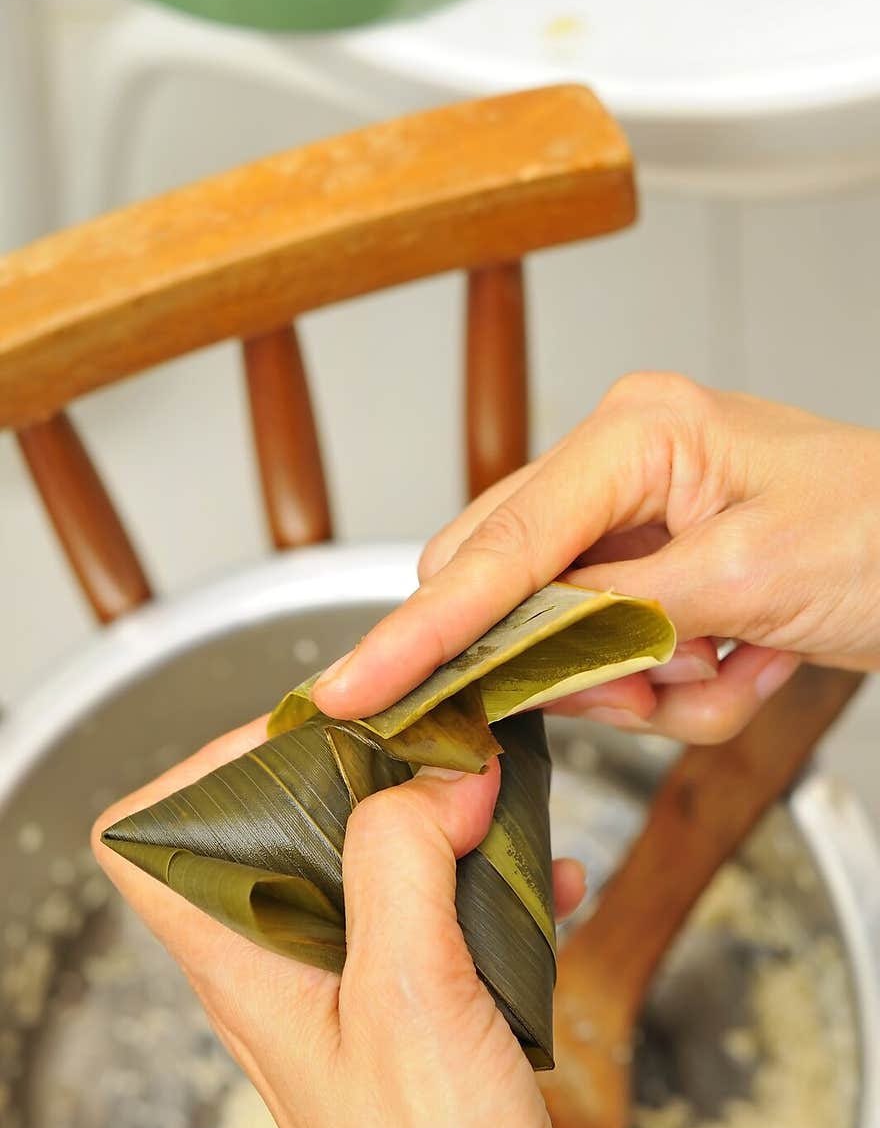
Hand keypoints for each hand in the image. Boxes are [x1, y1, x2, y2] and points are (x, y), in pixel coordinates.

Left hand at [93, 721, 599, 1127]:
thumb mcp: (410, 997)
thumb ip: (402, 864)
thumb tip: (433, 773)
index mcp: (246, 968)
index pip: (153, 842)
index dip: (208, 771)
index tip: (310, 734)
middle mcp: (288, 973)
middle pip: (278, 833)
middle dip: (360, 776)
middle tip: (434, 750)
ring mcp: (355, 994)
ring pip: (371, 866)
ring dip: (437, 826)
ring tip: (502, 805)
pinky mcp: (421, 1014)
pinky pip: (440, 916)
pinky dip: (489, 884)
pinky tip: (550, 882)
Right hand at [313, 373, 879, 742]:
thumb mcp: (751, 573)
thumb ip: (620, 611)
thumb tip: (524, 648)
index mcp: (635, 434)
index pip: (499, 548)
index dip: (424, 628)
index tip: (357, 687)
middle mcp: (621, 473)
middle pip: (512, 594)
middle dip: (573, 665)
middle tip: (651, 682)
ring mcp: (637, 532)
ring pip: (572, 647)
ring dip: (653, 687)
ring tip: (738, 664)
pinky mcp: (656, 582)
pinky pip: (627, 666)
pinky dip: (687, 693)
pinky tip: (750, 663)